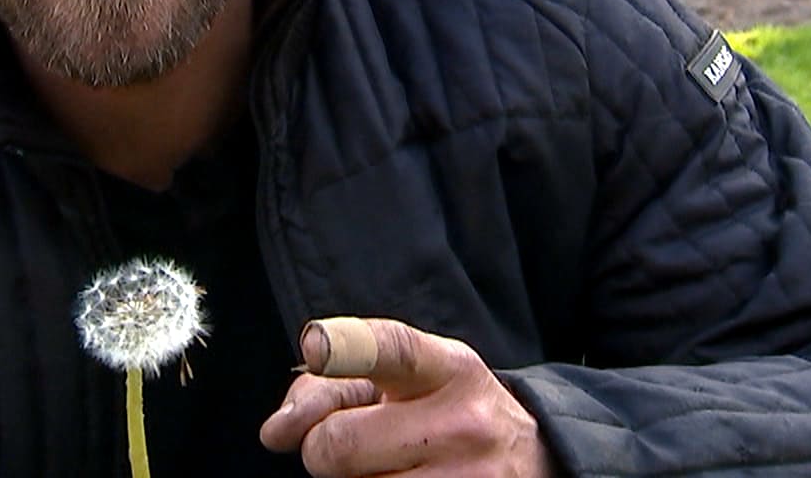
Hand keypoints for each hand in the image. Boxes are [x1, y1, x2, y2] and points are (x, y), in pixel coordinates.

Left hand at [258, 316, 554, 476]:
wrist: (534, 460)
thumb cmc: (444, 412)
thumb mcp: (406, 380)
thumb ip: (332, 386)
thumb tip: (276, 432)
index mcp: (448, 369)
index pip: (394, 350)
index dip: (347, 347)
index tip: (315, 345)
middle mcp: (464, 424)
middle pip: (337, 442)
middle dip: (324, 448)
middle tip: (359, 444)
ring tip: (393, 467)